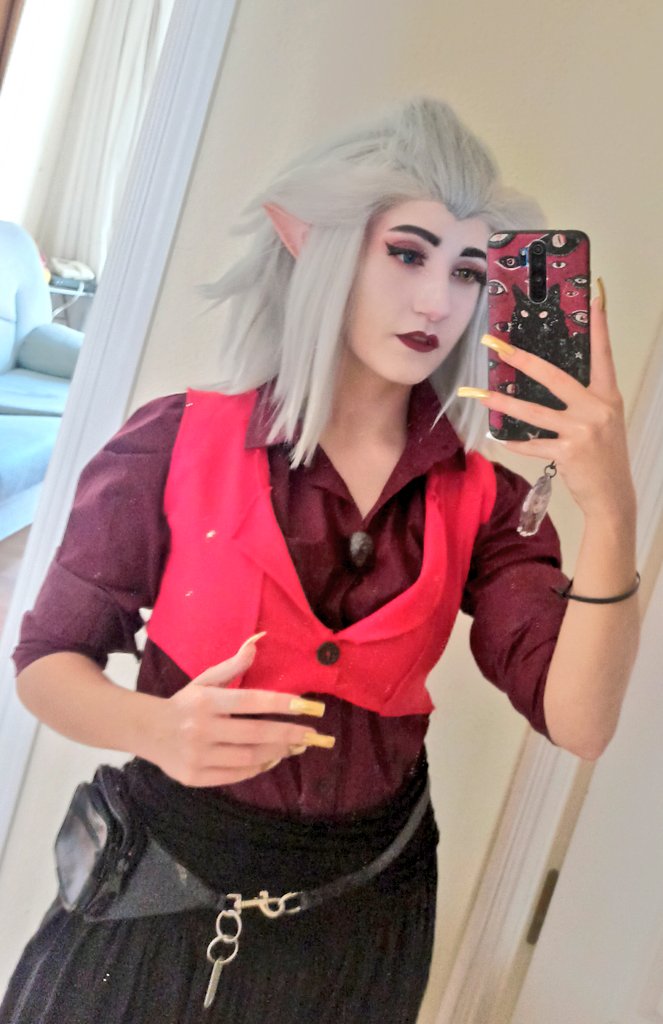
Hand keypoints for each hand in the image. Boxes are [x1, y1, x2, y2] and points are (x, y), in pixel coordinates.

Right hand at [143, 639, 330, 786]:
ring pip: (248, 758)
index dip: (282, 704)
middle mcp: (201, 729)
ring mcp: (197, 755)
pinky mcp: (194, 777)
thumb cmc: (184, 704)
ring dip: (277, 752)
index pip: (251, 701)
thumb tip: (257, 642)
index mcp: (206, 701)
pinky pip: (235, 775)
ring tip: (295, 746)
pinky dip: (257, 768)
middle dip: (288, 733)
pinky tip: (272, 759)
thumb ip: (232, 666)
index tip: (309, 706)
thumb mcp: (205, 681)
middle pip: (255, 733)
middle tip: (312, 733)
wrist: (146, 731)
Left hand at [476, 296, 635, 521]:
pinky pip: (532, 444)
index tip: (594, 294)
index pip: (603, 352)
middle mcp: (597, 408)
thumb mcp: (604, 419)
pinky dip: (513, 442)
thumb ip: (584, 399)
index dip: (599, 323)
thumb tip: (549, 377)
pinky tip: (497, 438)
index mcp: (607, 395)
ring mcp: (582, 430)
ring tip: (476, 393)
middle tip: (493, 343)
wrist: (613, 495)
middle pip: (553, 375)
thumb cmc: (604, 454)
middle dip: (519, 358)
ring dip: (501, 402)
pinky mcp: (569, 452)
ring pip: (533, 411)